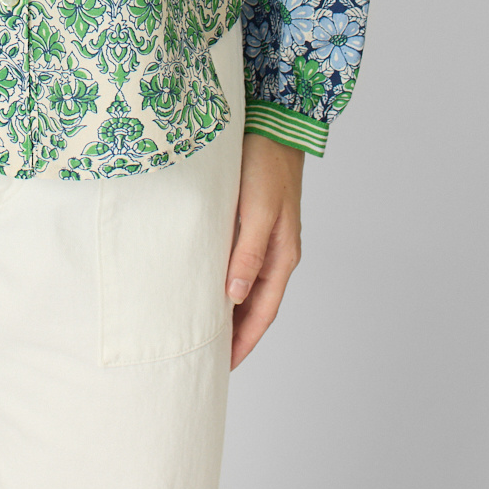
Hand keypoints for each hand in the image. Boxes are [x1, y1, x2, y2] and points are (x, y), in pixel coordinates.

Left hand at [225, 133, 303, 369]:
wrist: (272, 124)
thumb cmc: (265, 165)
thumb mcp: (257, 211)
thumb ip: (248, 254)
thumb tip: (235, 297)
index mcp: (282, 256)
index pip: (263, 312)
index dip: (245, 340)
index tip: (224, 365)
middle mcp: (277, 252)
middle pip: (256, 305)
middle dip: (237, 333)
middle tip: (210, 357)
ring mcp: (266, 238)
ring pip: (247, 286)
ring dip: (231, 310)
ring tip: (206, 330)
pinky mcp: (251, 222)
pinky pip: (239, 264)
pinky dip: (227, 281)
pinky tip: (209, 285)